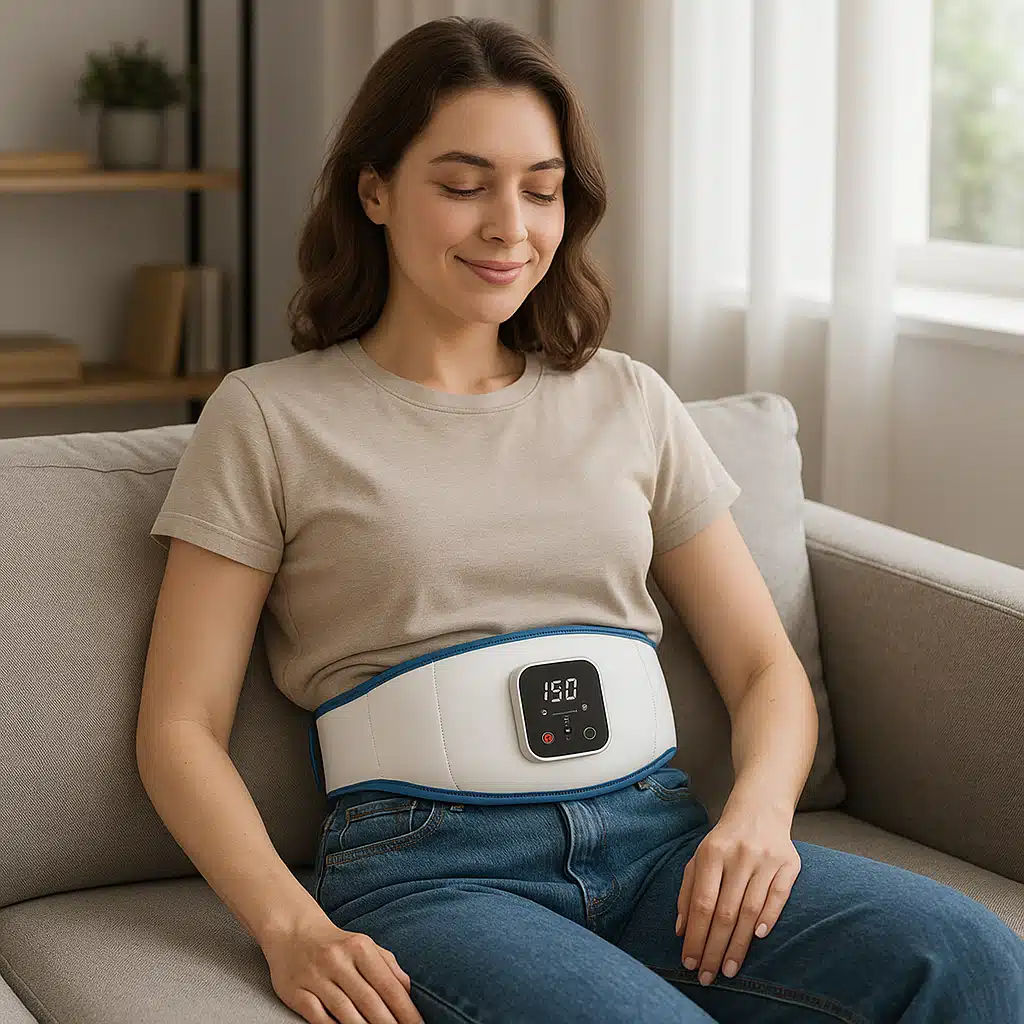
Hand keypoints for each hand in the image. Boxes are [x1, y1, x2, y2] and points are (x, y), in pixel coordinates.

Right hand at [260, 910, 424, 1023]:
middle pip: (369, 1001)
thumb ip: (388, 966)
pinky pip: (318, 1018)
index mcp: (360, 947)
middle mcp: (338, 960)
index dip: (405, 1010)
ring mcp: (316, 976)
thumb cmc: (337, 944)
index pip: (388, 985)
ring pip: (345, 1012)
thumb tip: (407, 992)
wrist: (292, 931)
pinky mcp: (296, 992)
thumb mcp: (365, 946)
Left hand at [674, 803, 800, 984]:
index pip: (702, 903)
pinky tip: (757, 939)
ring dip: (739, 945)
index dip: (695, 935)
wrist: (759, 809)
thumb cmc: (724, 841)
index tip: (689, 962)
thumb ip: (688, 891)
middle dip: (714, 948)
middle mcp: (738, 855)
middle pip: (725, 911)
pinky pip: (779, 896)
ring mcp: (765, 859)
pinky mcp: (789, 863)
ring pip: (750, 910)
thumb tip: (680, 930)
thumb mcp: (699, 858)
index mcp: (711, 853)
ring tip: (729, 969)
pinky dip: (769, 917)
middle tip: (707, 975)